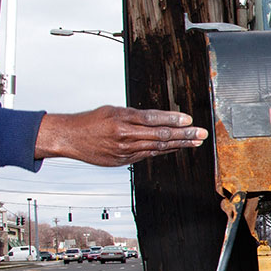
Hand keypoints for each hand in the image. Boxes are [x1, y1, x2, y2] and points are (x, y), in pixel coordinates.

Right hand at [34, 106, 207, 165]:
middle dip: (184, 134)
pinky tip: (175, 148)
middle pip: (160, 135)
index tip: (189, 120)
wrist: (70, 138)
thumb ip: (135, 116)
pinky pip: (148, 155)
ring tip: (195, 142)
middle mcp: (125, 135)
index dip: (173, 120)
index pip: (154, 118)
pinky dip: (163, 151)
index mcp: (122, 118)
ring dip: (179, 144)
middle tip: (201, 133)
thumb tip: (158, 119)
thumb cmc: (91, 121)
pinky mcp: (123, 160)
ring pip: (157, 147)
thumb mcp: (113, 110)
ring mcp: (125, 150)